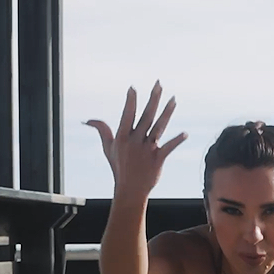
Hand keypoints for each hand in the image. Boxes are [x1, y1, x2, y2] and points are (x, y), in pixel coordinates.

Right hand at [86, 82, 187, 200]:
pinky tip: (185, 134)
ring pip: (159, 127)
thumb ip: (102, 130)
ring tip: (174, 99)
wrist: (130, 190)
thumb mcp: (108, 148)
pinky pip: (169, 147)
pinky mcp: (158, 159)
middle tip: (159, 84)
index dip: (130, 101)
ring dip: (167, 113)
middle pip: (146, 116)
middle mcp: (135, 141)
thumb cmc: (119, 167)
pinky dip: (177, 141)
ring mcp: (147, 150)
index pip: (127, 115)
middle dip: (153, 99)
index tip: (133, 88)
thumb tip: (88, 120)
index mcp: (122, 137)